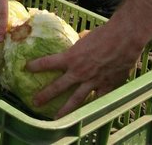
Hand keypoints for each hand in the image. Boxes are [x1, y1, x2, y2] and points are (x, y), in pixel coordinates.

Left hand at [26, 20, 140, 117]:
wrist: (124, 38)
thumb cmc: (104, 33)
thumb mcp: (84, 38)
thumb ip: (78, 47)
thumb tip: (76, 47)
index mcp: (71, 57)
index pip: (48, 63)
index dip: (36, 66)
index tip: (26, 68)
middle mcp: (79, 71)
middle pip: (58, 87)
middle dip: (45, 95)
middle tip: (35, 102)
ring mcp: (93, 81)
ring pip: (76, 99)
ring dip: (65, 110)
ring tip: (57, 118)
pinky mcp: (107, 86)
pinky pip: (98, 100)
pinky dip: (93, 106)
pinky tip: (87, 113)